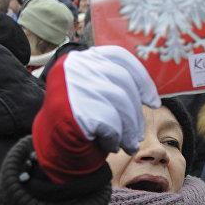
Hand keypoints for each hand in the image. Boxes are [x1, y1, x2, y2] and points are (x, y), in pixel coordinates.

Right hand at [31, 46, 159, 183]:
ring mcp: (71, 86)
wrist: (50, 146)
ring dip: (130, 129)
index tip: (153, 102)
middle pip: (123, 82)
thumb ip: (116, 84)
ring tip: (131, 145)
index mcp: (80, 58)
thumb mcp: (96, 93)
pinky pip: (110, 123)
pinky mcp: (71, 110)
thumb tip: (152, 97)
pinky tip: (112, 146)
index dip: (142, 79)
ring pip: (120, 102)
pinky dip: (116, 138)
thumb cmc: (80, 119)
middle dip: (136, 112)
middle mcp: (73, 67)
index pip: (120, 57)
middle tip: (139, 135)